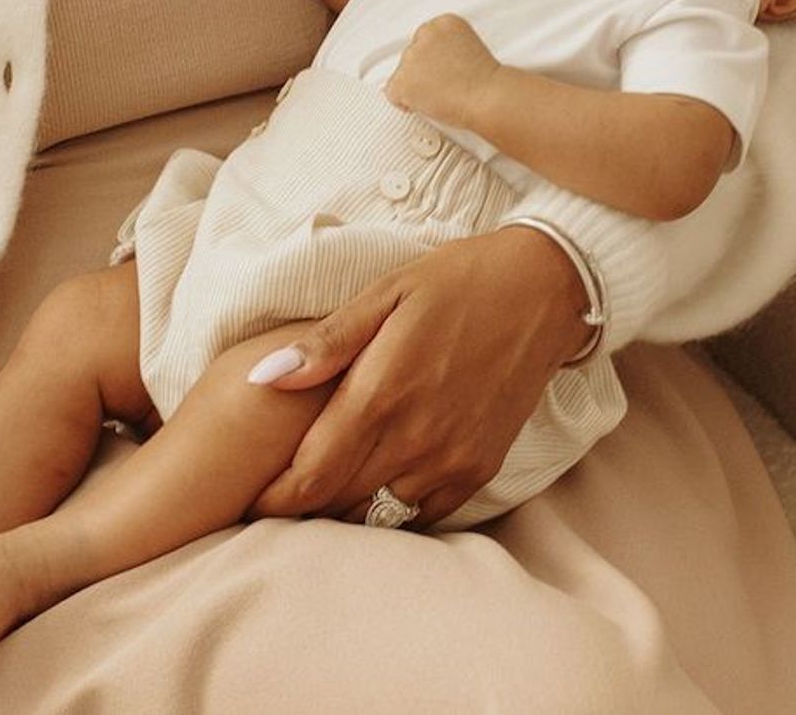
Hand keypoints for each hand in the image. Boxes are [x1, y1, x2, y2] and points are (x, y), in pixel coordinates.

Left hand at [244, 226, 587, 526]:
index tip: (249, 497)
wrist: (545, 289)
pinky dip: (394, 508)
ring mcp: (452, 459)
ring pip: (378, 514)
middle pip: (337, 503)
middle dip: (300, 505)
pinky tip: (380, 483)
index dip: (272, 499)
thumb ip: (326, 343)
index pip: (309, 479)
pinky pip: (423, 514)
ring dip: (346, 508)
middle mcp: (416, 438)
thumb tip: (261, 377)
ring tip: (326, 487)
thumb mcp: (386, 292)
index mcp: (381, 394)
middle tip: (277, 493)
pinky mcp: (480, 468)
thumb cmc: (457, 280)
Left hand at [383, 14, 501, 128]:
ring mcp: (412, 55)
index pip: (425, 40)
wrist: (488, 96)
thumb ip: (447, 48)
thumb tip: (432, 66)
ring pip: (402, 74)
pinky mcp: (403, 79)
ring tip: (441, 94)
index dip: (433, 60)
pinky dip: (405, 103)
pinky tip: (426, 104)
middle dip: (423, 71)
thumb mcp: (470, 49)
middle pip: (412, 55)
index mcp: (445, 21)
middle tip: (444, 85)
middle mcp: (425, 32)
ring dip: (416, 86)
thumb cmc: (486, 81)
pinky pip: (392, 94)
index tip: (446, 70)